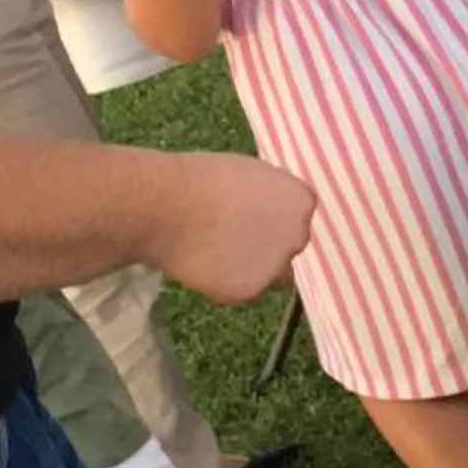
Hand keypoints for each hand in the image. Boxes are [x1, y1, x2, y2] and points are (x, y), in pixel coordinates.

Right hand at [142, 152, 315, 305]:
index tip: (251, 221)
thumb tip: (269, 211)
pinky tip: (205, 265)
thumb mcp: (250, 174)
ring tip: (213, 251)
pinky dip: (227, 285)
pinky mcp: (253, 290)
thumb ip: (269, 197)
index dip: (272, 222)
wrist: (166, 205)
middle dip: (266, 249)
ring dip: (251, 270)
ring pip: (270, 276)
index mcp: (301, 200)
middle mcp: (298, 235)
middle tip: (231, 239)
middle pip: (288, 250)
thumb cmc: (199, 180)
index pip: (298, 220)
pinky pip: (245, 293)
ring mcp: (278, 265)